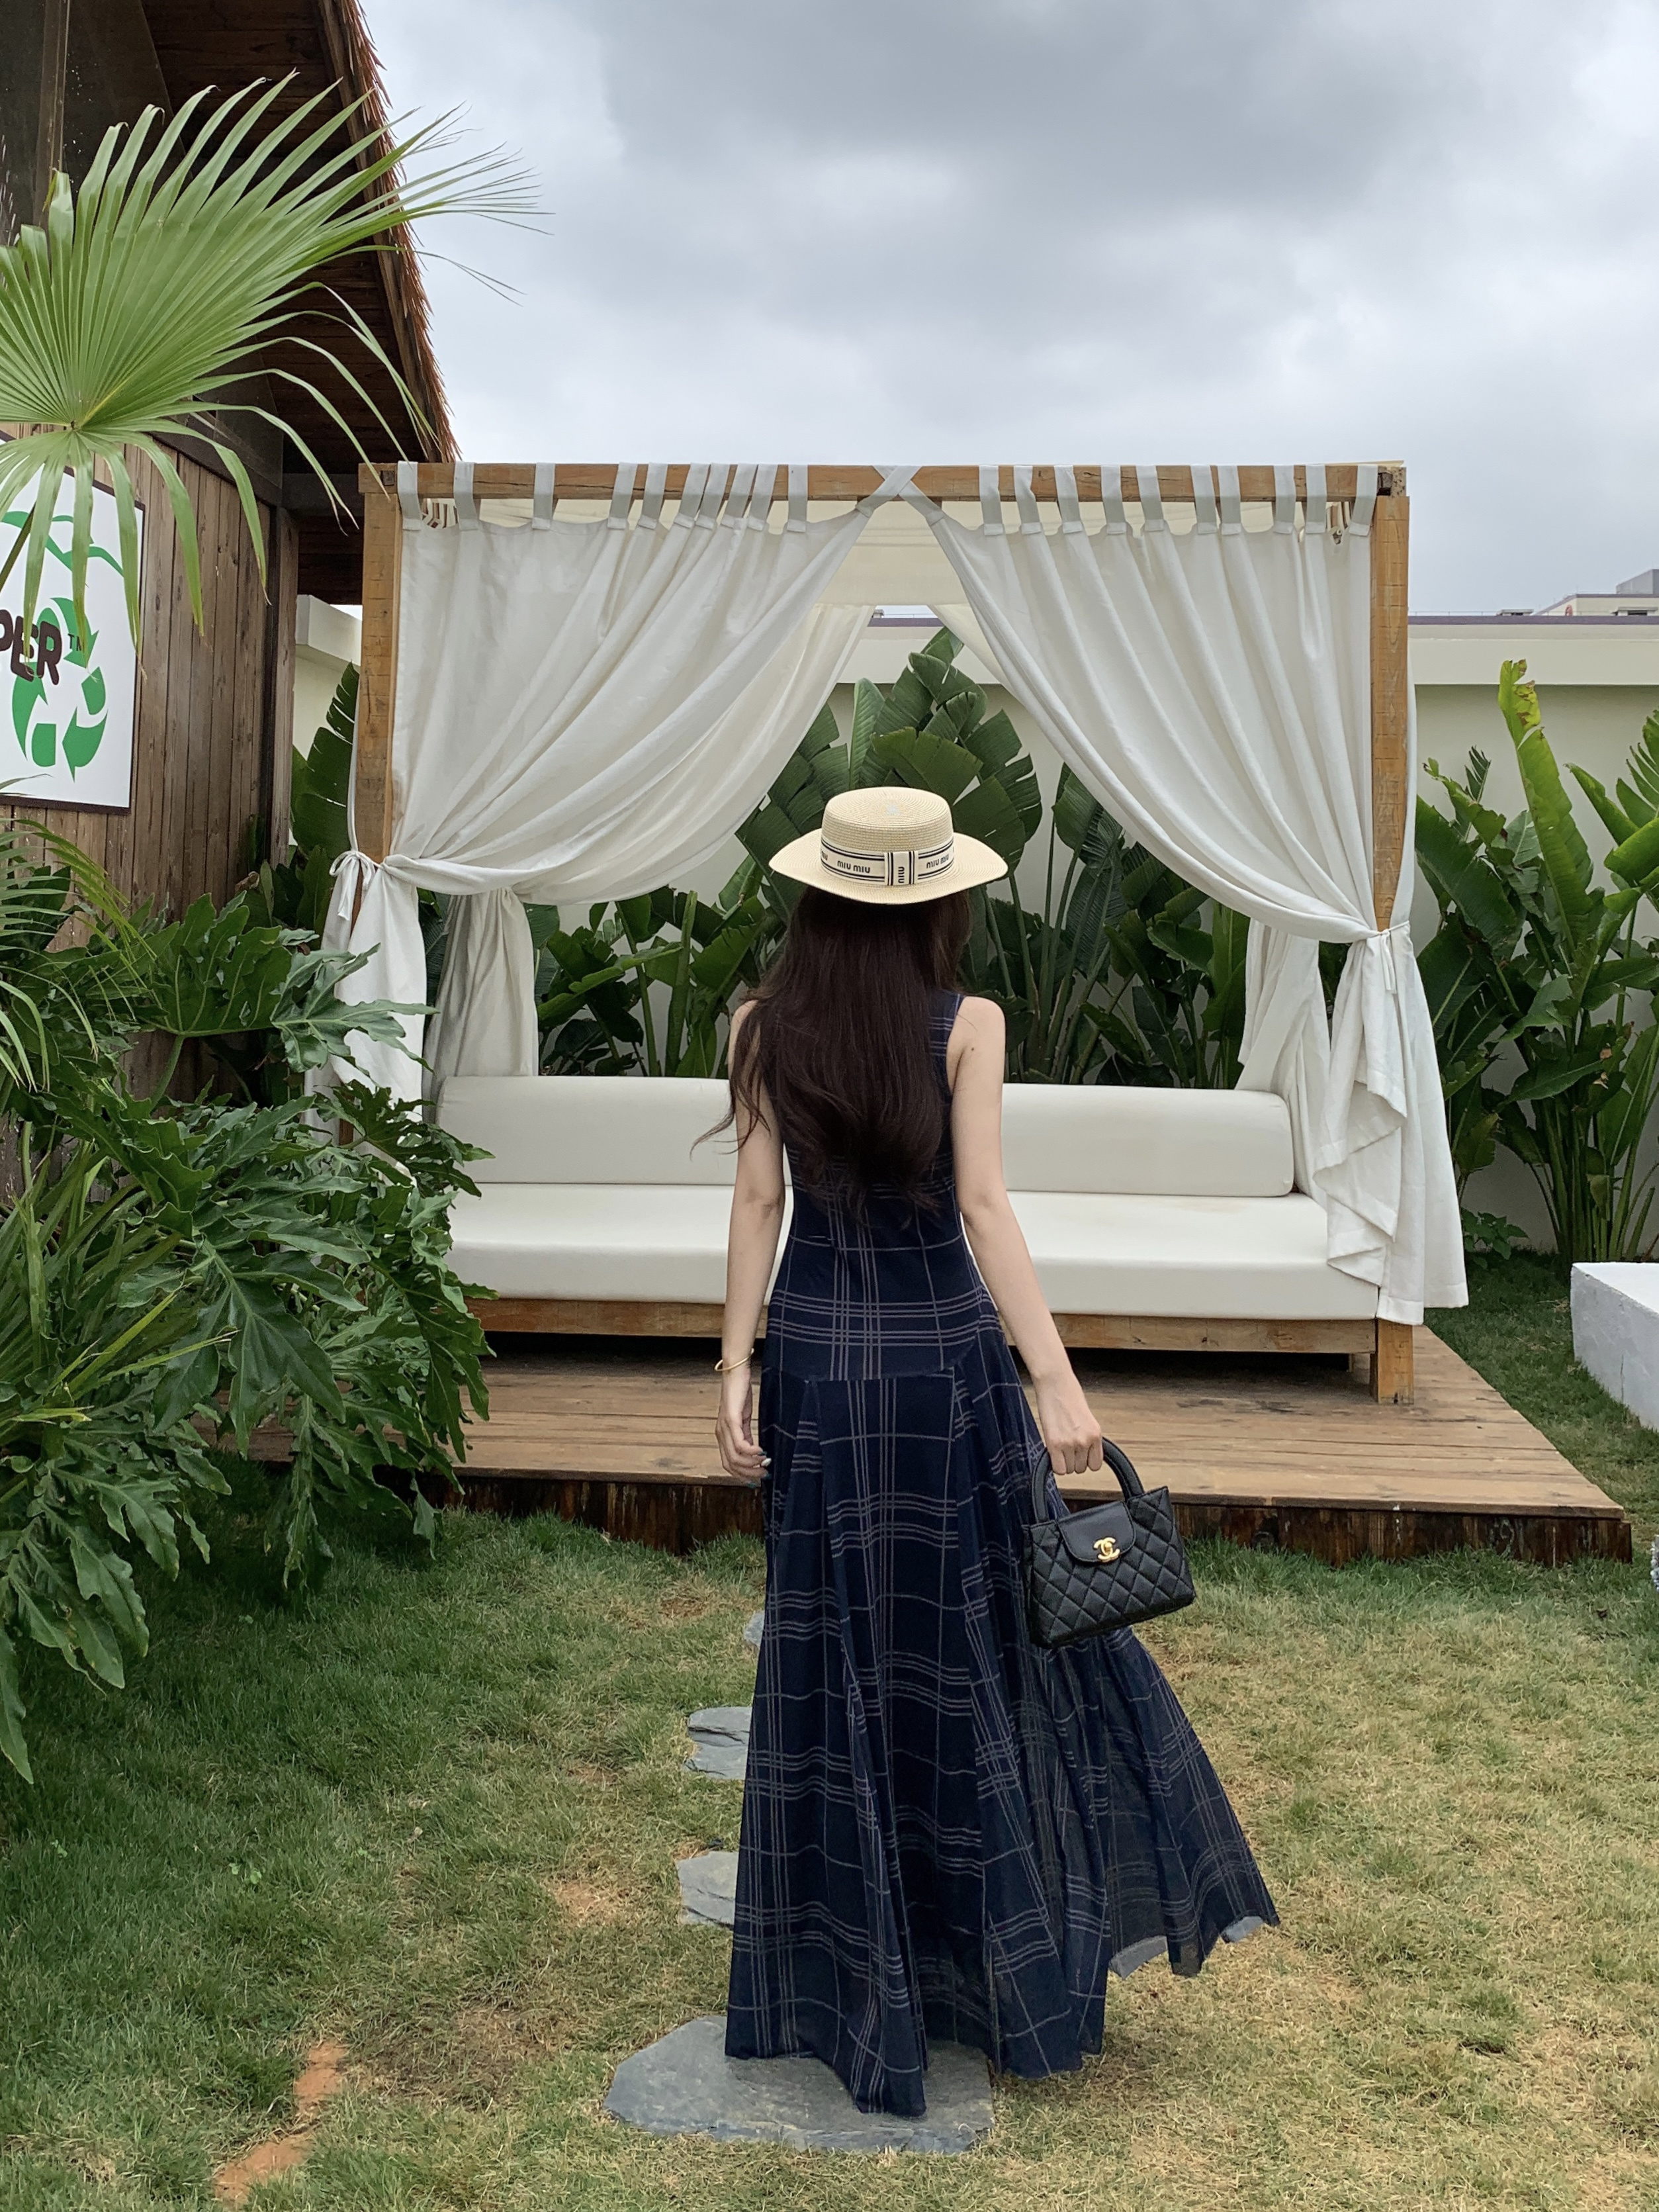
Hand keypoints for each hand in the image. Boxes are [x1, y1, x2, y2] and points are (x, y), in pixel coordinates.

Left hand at [716, 1365, 765, 1483]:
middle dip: (749, 1473)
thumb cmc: (739, 1394)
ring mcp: (724, 1428)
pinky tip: (761, 1451)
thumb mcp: (743, 1419)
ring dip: (752, 1465)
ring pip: (734, 1458)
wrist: (736, 1373)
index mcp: (723, 1436)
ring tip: (764, 1463)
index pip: (728, 1464)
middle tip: (764, 1473)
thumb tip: (755, 1453)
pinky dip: (751, 1452)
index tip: (758, 1476)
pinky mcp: (731, 1420)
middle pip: (731, 1465)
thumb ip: (746, 1436)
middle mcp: (720, 1434)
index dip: (743, 1474)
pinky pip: (739, 1444)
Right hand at [1031, 1366, 1102, 1476]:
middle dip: (1073, 1460)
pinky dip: (1055, 1464)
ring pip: (1069, 1469)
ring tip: (1059, 1446)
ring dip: (1063, 1461)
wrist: (1055, 1383)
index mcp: (1095, 1434)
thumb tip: (1084, 1452)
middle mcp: (1085, 1440)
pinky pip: (1058, 1469)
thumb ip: (1087, 1437)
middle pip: (1081, 1469)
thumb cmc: (1069, 1394)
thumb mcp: (1087, 1418)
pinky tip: (1053, 1452)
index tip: (1080, 1456)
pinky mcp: (1054, 1444)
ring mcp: (1070, 1443)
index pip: (1095, 1465)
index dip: (1085, 1461)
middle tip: (1067, 1448)